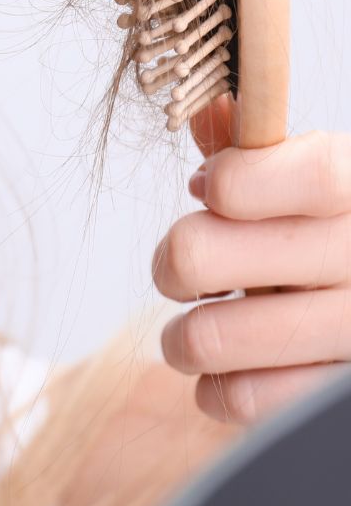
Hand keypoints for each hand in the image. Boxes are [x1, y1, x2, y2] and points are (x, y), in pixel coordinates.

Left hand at [153, 94, 350, 423]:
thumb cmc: (321, 240)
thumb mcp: (302, 182)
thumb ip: (252, 149)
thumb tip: (205, 107)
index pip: (313, 175)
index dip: (234, 182)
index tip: (207, 189)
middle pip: (206, 255)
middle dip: (172, 263)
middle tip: (180, 272)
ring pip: (208, 336)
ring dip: (182, 338)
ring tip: (194, 332)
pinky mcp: (338, 398)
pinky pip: (240, 398)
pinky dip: (215, 388)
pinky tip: (230, 371)